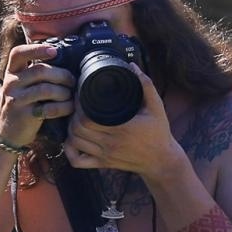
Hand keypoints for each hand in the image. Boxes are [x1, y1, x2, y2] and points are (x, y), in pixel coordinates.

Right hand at [0, 43, 74, 146]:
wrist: (7, 132)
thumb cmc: (23, 104)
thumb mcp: (22, 84)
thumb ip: (36, 72)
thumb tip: (65, 59)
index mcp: (12, 72)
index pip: (18, 53)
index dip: (37, 49)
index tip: (54, 51)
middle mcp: (11, 83)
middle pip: (40, 70)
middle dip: (62, 75)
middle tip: (72, 81)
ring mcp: (16, 99)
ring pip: (46, 89)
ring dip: (64, 92)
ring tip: (69, 95)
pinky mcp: (24, 115)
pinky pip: (49, 108)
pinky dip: (63, 107)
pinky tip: (68, 107)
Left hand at [62, 65, 185, 180]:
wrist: (161, 161)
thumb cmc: (159, 133)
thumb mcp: (157, 107)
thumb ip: (146, 86)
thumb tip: (133, 67)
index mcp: (121, 129)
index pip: (87, 118)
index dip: (79, 106)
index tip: (81, 95)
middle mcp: (110, 143)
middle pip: (77, 129)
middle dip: (73, 115)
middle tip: (77, 105)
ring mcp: (105, 155)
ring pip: (74, 142)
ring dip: (71, 129)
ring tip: (76, 118)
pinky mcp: (103, 164)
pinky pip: (77, 161)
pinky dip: (70, 151)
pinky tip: (74, 140)